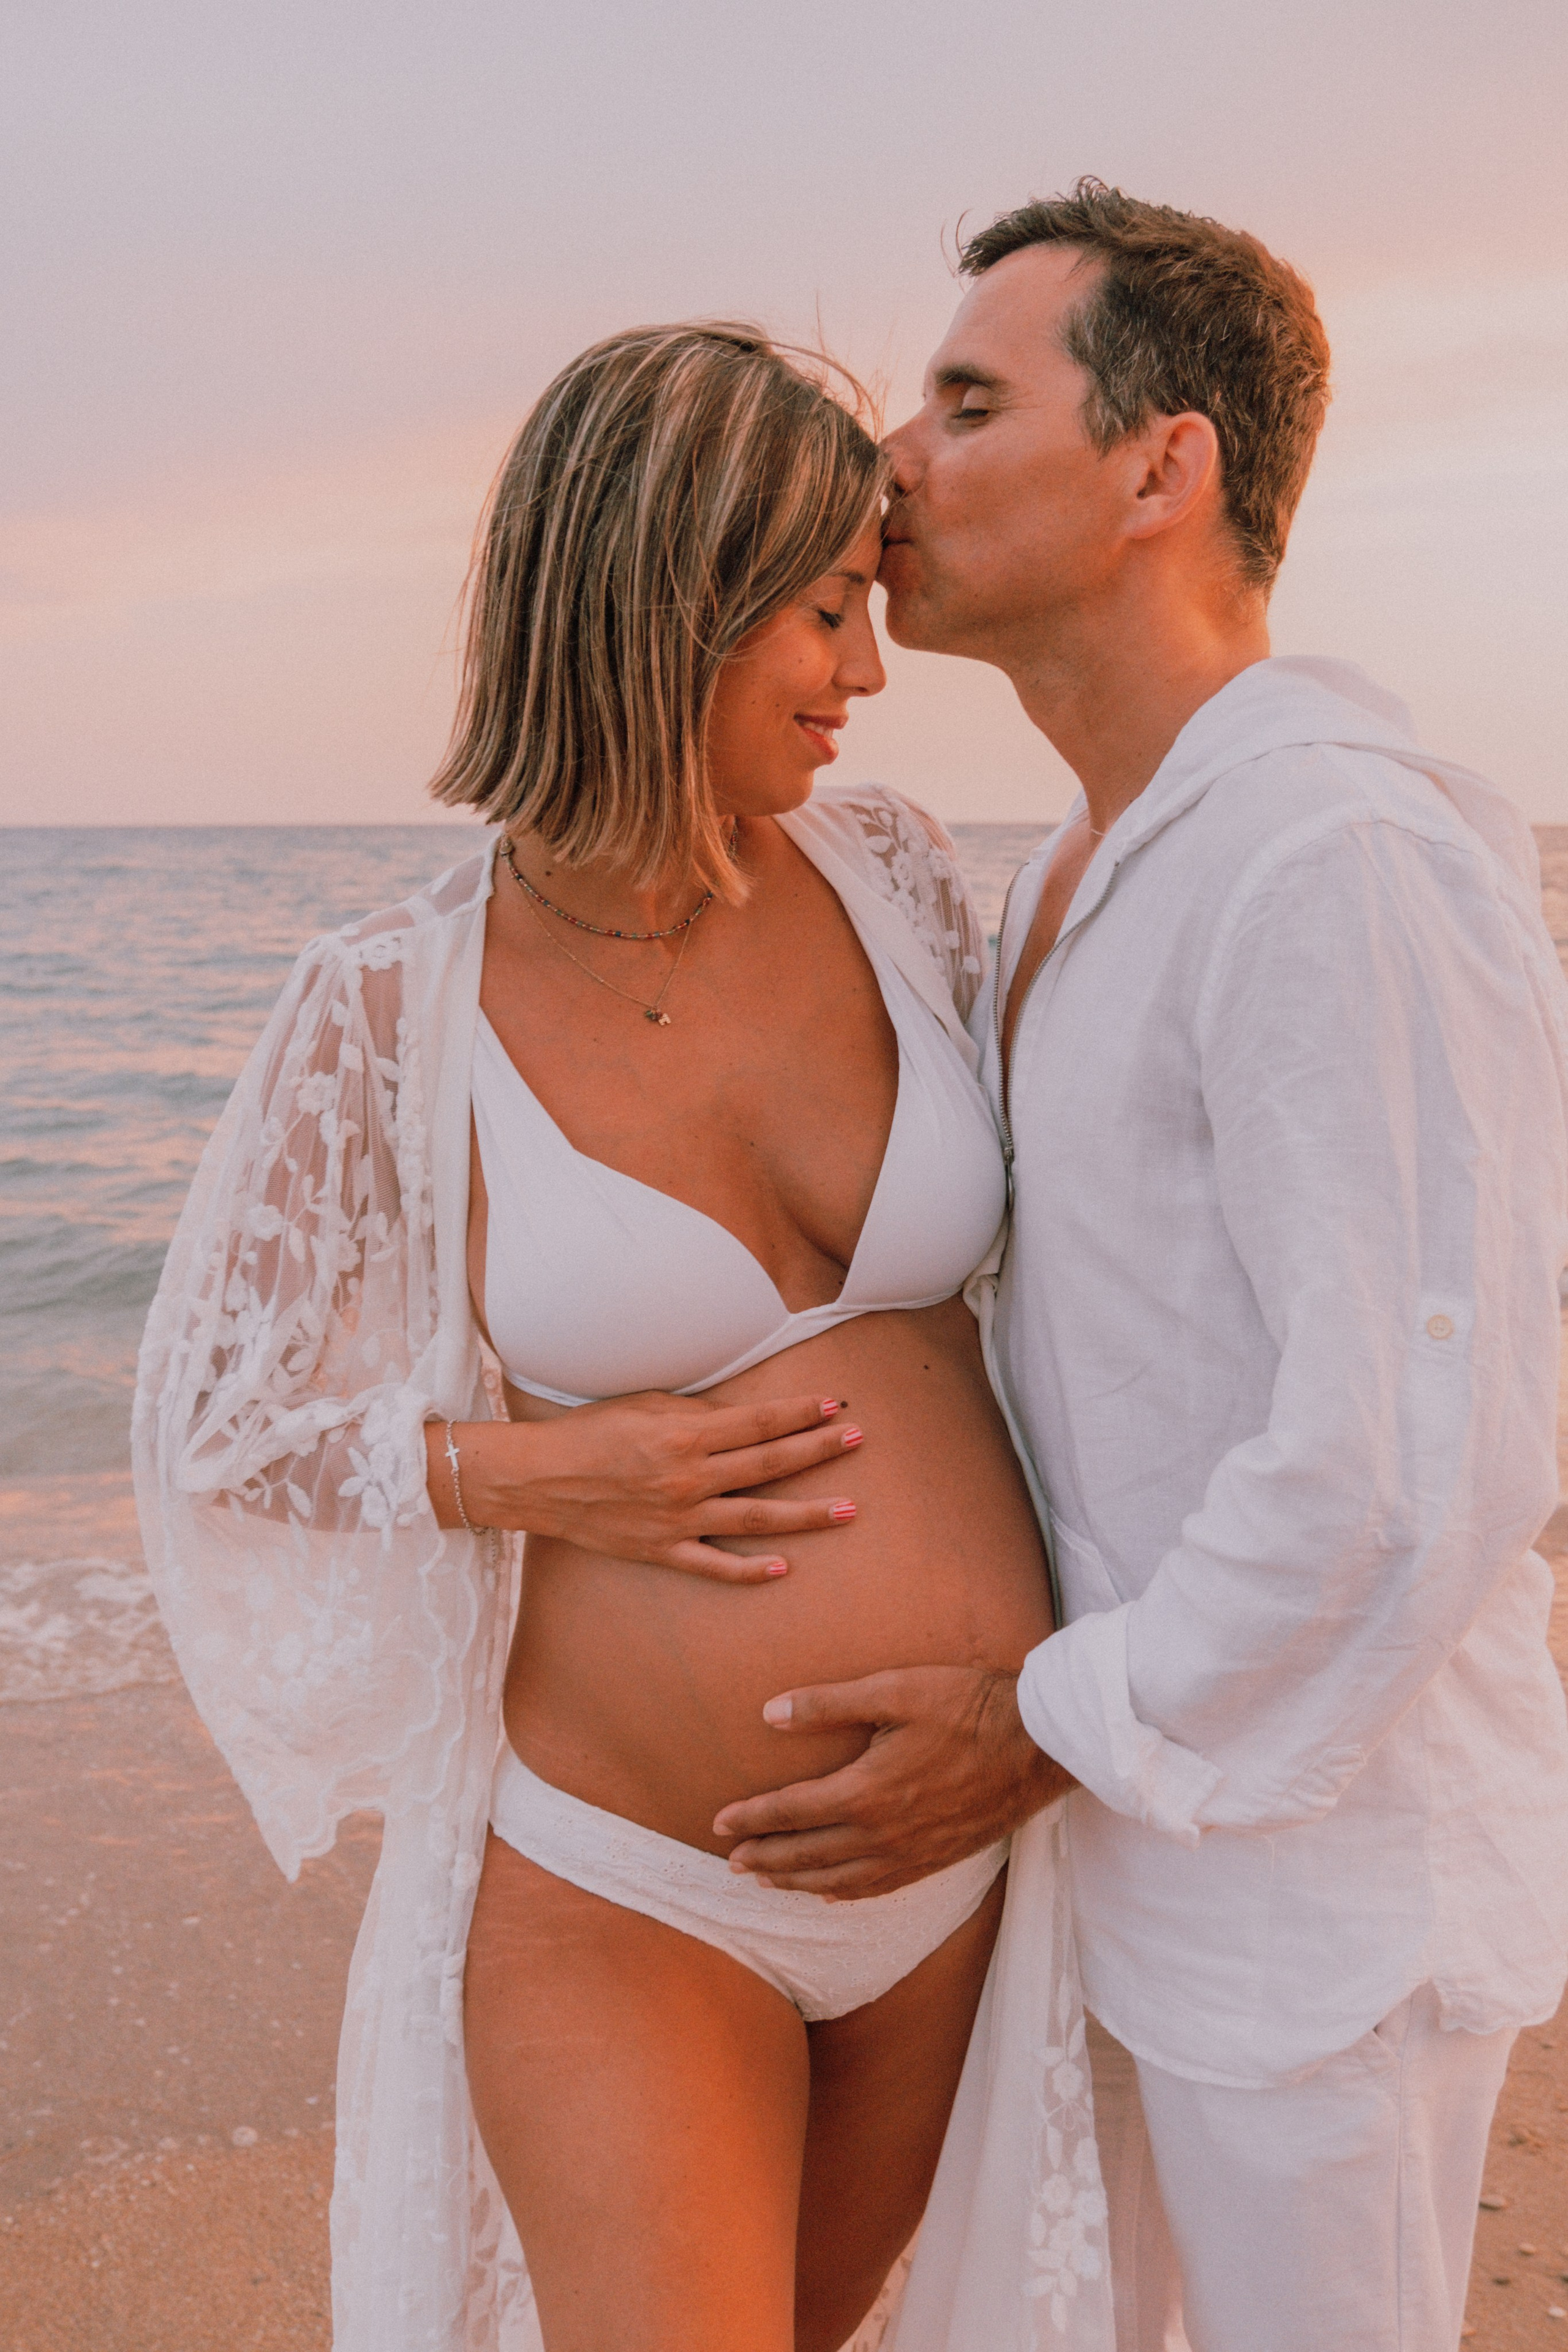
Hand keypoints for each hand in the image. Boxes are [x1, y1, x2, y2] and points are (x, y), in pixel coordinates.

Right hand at [426, 1392, 864, 1581]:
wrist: (541, 1477)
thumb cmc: (592, 1431)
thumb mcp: (647, 1405)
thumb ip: (699, 1414)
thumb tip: (745, 1419)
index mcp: (686, 1435)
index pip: (760, 1422)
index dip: (801, 1413)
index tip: (836, 1405)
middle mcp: (690, 1478)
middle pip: (770, 1464)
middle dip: (819, 1450)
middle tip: (858, 1440)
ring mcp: (680, 1519)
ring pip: (757, 1517)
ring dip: (807, 1513)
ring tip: (848, 1510)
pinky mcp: (663, 1550)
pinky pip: (714, 1565)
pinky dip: (749, 1570)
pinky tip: (783, 1568)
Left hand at [712, 1664, 1073, 1895]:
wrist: (1036, 1744)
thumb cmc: (965, 1706)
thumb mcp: (892, 1690)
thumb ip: (828, 1704)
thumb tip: (769, 1713)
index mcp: (865, 1791)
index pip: (790, 1812)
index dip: (750, 1818)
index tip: (716, 1823)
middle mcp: (882, 1834)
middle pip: (806, 1854)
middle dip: (764, 1857)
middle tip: (730, 1862)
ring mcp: (910, 1854)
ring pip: (836, 1879)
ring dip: (795, 1880)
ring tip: (766, 1880)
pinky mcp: (936, 1861)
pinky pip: (877, 1889)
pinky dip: (843, 1893)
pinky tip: (829, 1892)